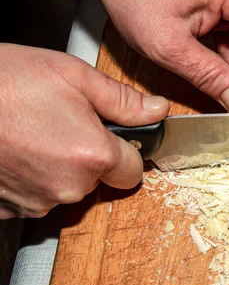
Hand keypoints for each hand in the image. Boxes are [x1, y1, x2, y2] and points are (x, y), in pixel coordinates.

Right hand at [0, 44, 169, 218]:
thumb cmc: (3, 82)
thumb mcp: (73, 75)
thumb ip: (123, 100)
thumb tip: (156, 109)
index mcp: (93, 155)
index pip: (134, 171)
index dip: (127, 152)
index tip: (115, 138)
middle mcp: (68, 186)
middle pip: (99, 181)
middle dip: (90, 157)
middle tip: (63, 124)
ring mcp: (35, 201)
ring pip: (66, 189)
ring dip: (58, 167)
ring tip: (33, 132)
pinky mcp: (8, 209)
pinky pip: (35, 196)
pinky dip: (31, 178)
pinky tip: (16, 150)